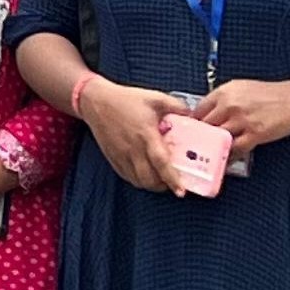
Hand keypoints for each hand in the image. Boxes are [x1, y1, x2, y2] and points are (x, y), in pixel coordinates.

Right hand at [72, 78, 188, 195]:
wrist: (96, 102)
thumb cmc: (126, 100)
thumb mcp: (156, 98)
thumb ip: (177, 107)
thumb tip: (193, 116)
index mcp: (146, 134)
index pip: (160, 162)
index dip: (172, 178)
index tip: (181, 191)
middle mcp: (133, 148)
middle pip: (148, 178)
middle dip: (163, 186)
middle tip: (175, 183)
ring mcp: (121, 155)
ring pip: (137, 181)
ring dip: (151, 184)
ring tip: (161, 180)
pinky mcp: (113, 158)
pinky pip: (127, 176)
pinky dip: (139, 180)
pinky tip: (146, 174)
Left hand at [193, 77, 289, 157]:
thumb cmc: (271, 94)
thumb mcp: (241, 88)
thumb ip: (222, 100)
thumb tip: (206, 114)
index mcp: (224, 92)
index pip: (197, 111)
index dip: (193, 124)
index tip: (190, 133)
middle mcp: (229, 105)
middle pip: (203, 126)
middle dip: (199, 138)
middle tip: (194, 148)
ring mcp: (242, 120)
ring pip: (216, 139)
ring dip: (210, 149)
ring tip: (205, 157)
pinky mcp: (255, 134)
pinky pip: (234, 149)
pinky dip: (227, 158)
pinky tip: (223, 162)